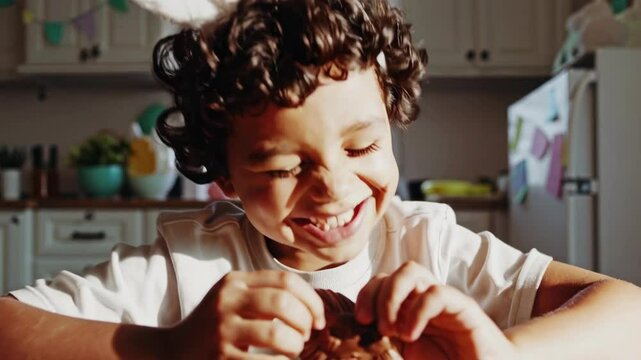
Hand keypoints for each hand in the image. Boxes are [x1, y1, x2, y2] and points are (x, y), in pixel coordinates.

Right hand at [167, 270, 324, 358]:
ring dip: (295, 345)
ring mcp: (221, 330)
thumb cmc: (216, 325)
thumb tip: (313, 305)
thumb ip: (266, 294)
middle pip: (284, 302)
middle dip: (305, 321)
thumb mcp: (234, 299)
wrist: (171, 352)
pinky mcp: (220, 358)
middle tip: (307, 336)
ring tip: (294, 350)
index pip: (286, 281)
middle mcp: (226, 301)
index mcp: (235, 282)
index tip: (319, 318)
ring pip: (278, 333)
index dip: (311, 300)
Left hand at [355, 261, 516, 359]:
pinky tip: (412, 334)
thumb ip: (384, 342)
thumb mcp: (405, 353)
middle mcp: (422, 296)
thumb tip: (354, 337)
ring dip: (394, 296)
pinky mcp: (463, 307)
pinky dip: (418, 311)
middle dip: (375, 296)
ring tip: (393, 329)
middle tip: (376, 327)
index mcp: (407, 306)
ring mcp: (442, 299)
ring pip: (411, 271)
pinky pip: (437, 292)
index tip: (360, 321)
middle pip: (390, 272)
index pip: (378, 282)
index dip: (364, 296)